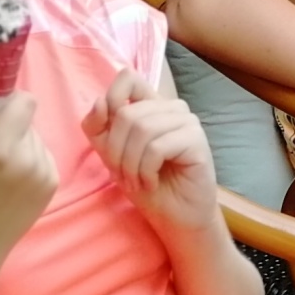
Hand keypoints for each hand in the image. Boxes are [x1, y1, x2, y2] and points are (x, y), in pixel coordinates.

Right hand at [0, 89, 56, 264]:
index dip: (6, 101)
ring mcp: (45, 173)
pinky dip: (27, 159)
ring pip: (34, 137)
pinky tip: (8, 180)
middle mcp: (30, 158)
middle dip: (7, 125)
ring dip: (18, 143)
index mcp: (0, 149)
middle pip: (26, 120)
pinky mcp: (51, 185)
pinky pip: (42, 155)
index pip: (24, 101)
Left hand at [83, 69, 220, 233]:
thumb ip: (98, 126)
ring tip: (137, 182)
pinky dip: (146, 171)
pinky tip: (151, 183)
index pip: (128, 77)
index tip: (108, 134)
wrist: (174, 216)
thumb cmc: (144, 183)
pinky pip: (157, 147)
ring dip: (130, 165)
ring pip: (141, 129)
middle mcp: (171, 107)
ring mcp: (187, 121)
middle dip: (116, 152)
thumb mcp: (110, 154)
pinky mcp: (196, 139)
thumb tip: (101, 103)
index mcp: (151, 104)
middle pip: (127, 113)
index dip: (112, 100)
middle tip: (123, 176)